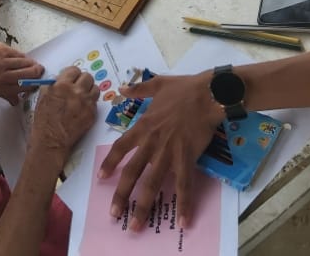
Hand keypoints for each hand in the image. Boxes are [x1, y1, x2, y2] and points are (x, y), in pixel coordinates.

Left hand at [0, 37, 44, 104]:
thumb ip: (3, 94)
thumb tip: (17, 101)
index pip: (17, 88)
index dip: (29, 87)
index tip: (36, 86)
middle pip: (23, 76)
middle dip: (35, 75)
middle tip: (41, 74)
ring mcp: (1, 62)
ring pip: (23, 65)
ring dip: (32, 66)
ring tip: (38, 67)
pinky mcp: (2, 50)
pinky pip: (18, 55)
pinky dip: (25, 58)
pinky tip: (28, 60)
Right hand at [30, 66, 98, 164]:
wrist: (51, 140)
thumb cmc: (44, 120)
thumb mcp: (43, 96)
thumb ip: (53, 84)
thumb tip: (60, 78)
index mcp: (62, 85)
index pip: (74, 70)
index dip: (72, 74)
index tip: (71, 78)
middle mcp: (76, 92)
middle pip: (87, 77)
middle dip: (82, 81)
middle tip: (78, 87)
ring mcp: (86, 103)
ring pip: (95, 88)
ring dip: (89, 91)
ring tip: (82, 97)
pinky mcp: (92, 114)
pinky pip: (95, 102)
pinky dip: (90, 103)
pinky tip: (82, 108)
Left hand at [98, 73, 221, 229]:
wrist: (208, 93)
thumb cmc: (184, 89)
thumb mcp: (157, 84)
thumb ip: (138, 89)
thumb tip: (121, 89)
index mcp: (143, 125)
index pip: (120, 147)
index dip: (110, 163)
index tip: (101, 177)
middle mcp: (151, 142)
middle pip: (131, 172)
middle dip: (121, 195)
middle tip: (114, 214)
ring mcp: (168, 152)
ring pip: (152, 183)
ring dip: (144, 206)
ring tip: (137, 225)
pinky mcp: (187, 157)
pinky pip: (183, 185)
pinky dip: (183, 204)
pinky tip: (183, 221)